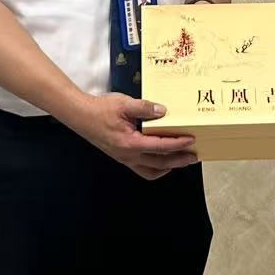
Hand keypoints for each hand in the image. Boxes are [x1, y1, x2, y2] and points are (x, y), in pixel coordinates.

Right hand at [70, 93, 198, 179]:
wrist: (80, 116)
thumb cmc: (100, 110)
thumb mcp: (124, 103)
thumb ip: (145, 108)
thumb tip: (162, 111)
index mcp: (131, 143)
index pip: (160, 146)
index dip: (178, 144)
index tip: (191, 140)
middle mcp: (129, 155)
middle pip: (160, 163)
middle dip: (179, 160)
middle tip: (194, 157)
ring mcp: (125, 158)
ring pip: (151, 170)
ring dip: (169, 167)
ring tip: (181, 161)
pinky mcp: (122, 157)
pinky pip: (142, 169)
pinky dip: (156, 168)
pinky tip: (162, 161)